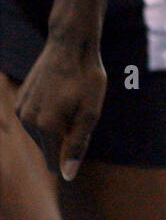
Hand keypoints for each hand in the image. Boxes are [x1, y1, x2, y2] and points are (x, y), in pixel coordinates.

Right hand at [15, 37, 105, 180]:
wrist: (70, 44)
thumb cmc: (86, 78)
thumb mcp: (91, 112)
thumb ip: (77, 145)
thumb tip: (67, 175)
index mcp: (47, 127)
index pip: (53, 161)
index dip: (69, 157)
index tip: (79, 134)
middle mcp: (28, 121)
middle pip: (49, 147)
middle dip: (64, 137)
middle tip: (78, 109)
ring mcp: (21, 110)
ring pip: (40, 133)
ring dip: (55, 125)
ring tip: (69, 99)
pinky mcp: (20, 100)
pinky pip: (34, 119)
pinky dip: (46, 113)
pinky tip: (58, 93)